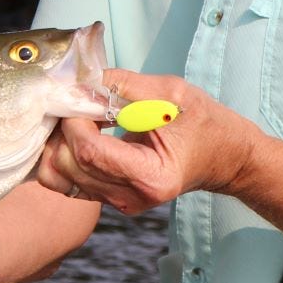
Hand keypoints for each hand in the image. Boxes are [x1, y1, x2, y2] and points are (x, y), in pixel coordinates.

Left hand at [34, 70, 258, 214]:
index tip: (80, 95)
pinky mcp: (109, 198)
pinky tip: (81, 131)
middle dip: (61, 129)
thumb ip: (125, 85)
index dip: (74, 120)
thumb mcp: (173, 94)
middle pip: (67, 165)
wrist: (225, 158)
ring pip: (58, 177)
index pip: (89, 151)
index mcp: (151, 176)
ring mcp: (118, 202)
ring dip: (58, 141)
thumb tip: (82, 79)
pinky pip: (66, 180)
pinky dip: (63, 153)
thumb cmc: (205, 123)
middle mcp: (131, 197)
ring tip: (78, 117)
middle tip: (74, 102)